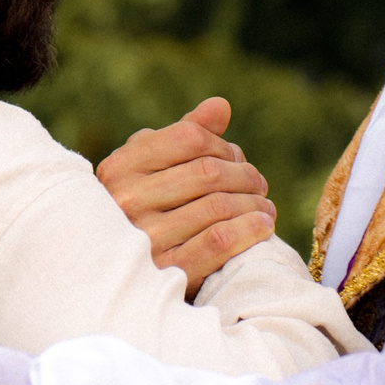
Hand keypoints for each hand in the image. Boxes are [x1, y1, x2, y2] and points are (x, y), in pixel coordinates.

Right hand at [98, 97, 277, 288]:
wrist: (120, 277)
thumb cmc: (143, 210)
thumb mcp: (151, 169)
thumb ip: (184, 134)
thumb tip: (221, 106)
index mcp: (119, 168)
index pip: (189, 139)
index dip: (223, 146)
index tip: (235, 158)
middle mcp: (126, 201)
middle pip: (208, 172)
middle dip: (245, 175)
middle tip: (259, 184)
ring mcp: (145, 239)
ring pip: (219, 206)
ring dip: (254, 204)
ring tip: (265, 207)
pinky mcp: (169, 272)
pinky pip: (220, 241)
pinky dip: (250, 229)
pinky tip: (263, 225)